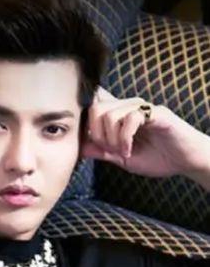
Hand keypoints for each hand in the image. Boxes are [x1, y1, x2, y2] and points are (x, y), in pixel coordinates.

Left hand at [80, 86, 209, 178]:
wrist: (187, 162)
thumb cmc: (157, 158)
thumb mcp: (122, 158)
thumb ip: (102, 151)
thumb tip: (80, 148)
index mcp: (120, 115)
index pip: (96, 103)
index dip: (85, 116)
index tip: (89, 139)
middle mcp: (129, 107)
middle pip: (96, 108)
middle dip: (97, 134)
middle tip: (110, 150)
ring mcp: (143, 108)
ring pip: (110, 114)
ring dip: (111, 139)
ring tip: (122, 152)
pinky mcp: (157, 114)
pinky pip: (131, 118)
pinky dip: (125, 138)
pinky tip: (129, 150)